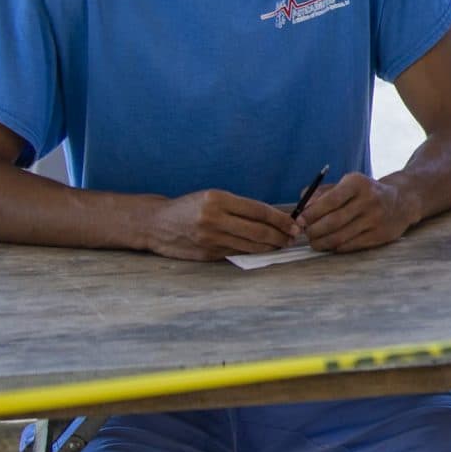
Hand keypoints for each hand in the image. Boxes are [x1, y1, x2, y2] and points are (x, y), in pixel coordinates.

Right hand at [142, 189, 299, 260]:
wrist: (156, 224)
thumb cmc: (190, 207)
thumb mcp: (213, 197)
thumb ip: (241, 207)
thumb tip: (274, 218)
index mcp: (218, 199)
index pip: (258, 210)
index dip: (280, 218)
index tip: (294, 223)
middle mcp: (214, 219)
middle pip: (258, 230)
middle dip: (280, 235)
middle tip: (293, 237)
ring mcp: (210, 239)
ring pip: (251, 245)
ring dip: (271, 247)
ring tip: (282, 244)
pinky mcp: (207, 254)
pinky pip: (238, 253)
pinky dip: (254, 252)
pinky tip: (263, 250)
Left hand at [298, 172, 418, 252]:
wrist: (401, 201)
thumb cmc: (365, 193)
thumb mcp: (347, 184)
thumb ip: (321, 192)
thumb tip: (301, 207)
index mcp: (357, 183)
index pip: (329, 200)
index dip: (311, 213)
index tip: (299, 221)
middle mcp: (369, 200)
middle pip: (333, 221)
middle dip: (313, 230)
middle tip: (305, 234)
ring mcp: (375, 219)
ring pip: (340, 236)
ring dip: (322, 242)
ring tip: (314, 242)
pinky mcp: (380, 235)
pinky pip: (351, 245)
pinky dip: (336, 247)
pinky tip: (331, 244)